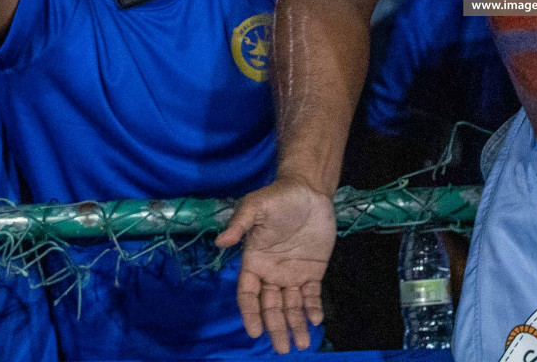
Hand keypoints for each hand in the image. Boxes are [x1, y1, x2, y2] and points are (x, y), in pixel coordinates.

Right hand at [215, 176, 334, 352]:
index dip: (250, 313)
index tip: (255, 331)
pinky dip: (313, 309)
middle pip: (271, 307)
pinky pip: (311, 295)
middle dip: (276, 328)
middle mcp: (271, 274)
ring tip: (301, 344)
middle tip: (282, 348)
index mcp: (254, 262)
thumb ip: (240, 224)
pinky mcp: (312, 272)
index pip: (248, 294)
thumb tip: (221, 242)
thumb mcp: (255, 206)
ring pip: (291, 306)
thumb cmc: (278, 197)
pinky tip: (316, 320)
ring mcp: (292, 275)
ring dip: (295, 325)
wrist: (309, 190)